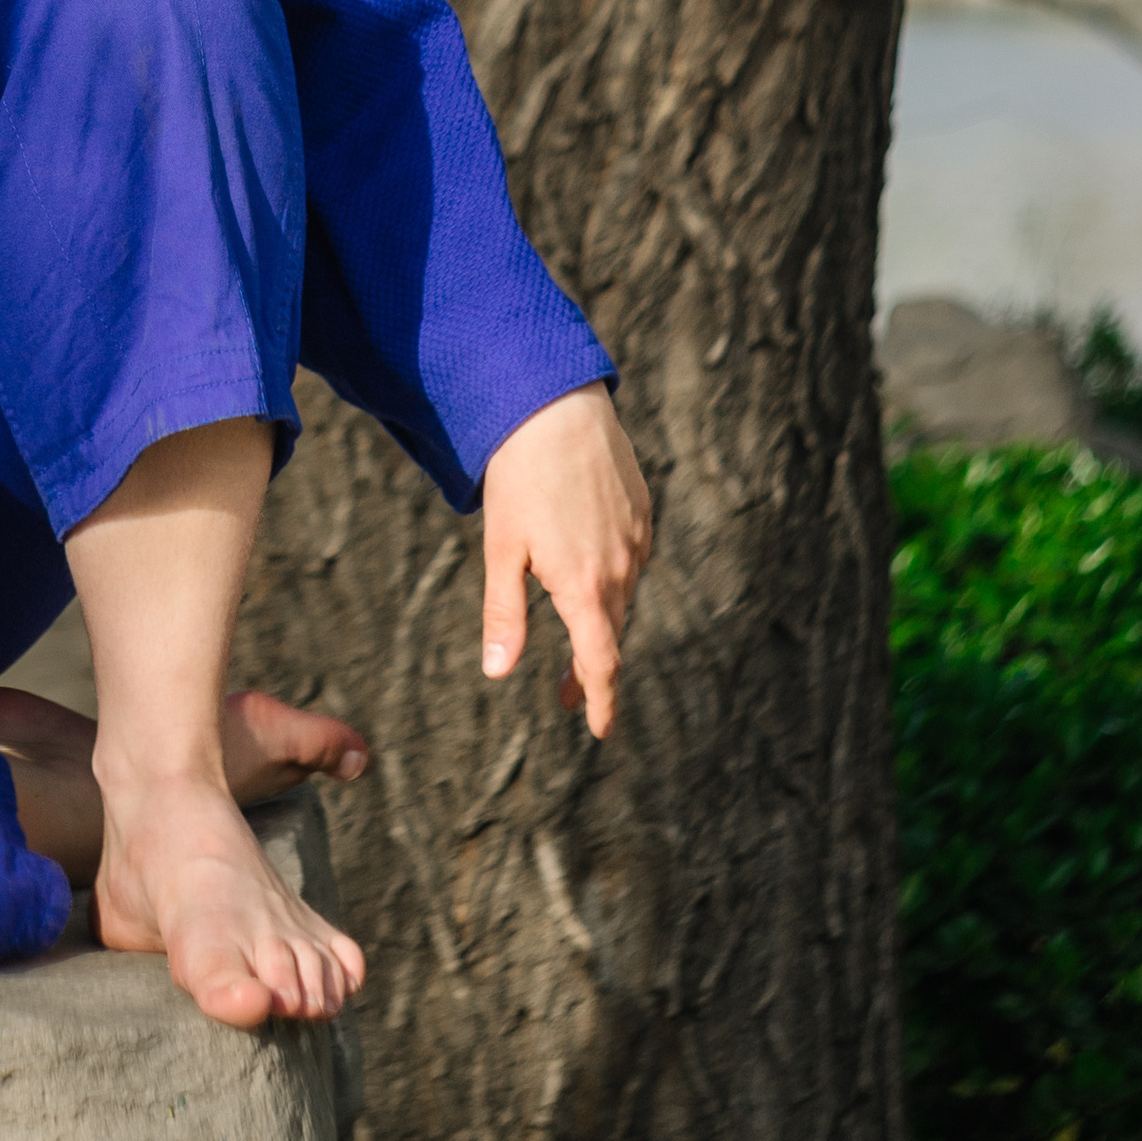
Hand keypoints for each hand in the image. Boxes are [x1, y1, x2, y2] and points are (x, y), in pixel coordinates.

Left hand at [478, 383, 651, 739]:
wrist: (556, 408)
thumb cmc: (517, 478)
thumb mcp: (501, 550)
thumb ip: (504, 615)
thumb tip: (497, 673)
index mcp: (584, 587)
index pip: (601, 664)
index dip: (601, 702)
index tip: (600, 732)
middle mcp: (621, 569)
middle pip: (610, 635)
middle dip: (589, 669)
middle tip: (564, 695)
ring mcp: (637, 540)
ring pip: (622, 596)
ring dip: (599, 621)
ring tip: (573, 633)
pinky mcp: (643, 513)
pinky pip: (631, 559)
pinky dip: (612, 577)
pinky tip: (589, 566)